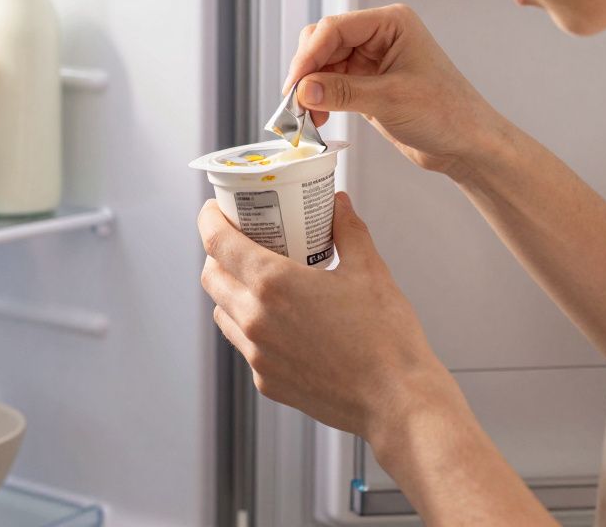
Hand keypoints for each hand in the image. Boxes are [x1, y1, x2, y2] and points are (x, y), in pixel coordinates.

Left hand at [197, 192, 453, 437]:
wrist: (395, 400)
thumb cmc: (385, 339)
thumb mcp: (369, 270)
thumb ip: (349, 230)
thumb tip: (340, 205)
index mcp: (274, 285)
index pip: (217, 243)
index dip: (210, 220)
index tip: (215, 210)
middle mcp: (256, 319)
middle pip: (211, 277)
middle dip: (217, 254)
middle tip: (241, 242)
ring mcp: (257, 355)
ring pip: (223, 312)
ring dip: (230, 291)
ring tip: (258, 281)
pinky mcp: (267, 382)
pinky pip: (245, 345)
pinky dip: (251, 326)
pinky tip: (280, 321)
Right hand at [284, 3, 499, 176]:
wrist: (466, 143)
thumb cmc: (447, 113)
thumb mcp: (390, 100)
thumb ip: (343, 92)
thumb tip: (303, 90)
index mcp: (391, 23)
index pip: (334, 28)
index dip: (309, 55)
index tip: (294, 85)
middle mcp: (379, 36)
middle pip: (323, 42)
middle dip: (307, 71)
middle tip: (295, 102)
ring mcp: (372, 59)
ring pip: (323, 65)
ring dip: (311, 89)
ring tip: (306, 116)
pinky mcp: (367, 83)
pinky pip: (331, 84)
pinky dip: (320, 99)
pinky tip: (317, 118)